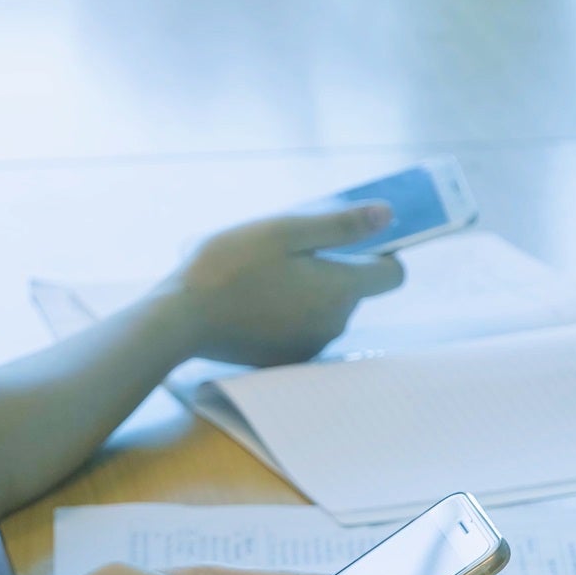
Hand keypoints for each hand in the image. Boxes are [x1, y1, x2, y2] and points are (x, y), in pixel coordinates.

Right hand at [163, 203, 405, 366]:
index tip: (343, 241)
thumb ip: (340, 225)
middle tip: (284, 254)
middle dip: (331, 269)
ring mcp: (311, 346)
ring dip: (308, 292)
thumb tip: (388, 215)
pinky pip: (303, 329)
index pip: (393, 274)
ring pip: (327, 310)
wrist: (182, 320)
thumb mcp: (284, 230)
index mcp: (341, 289)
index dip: (378, 252)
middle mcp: (336, 324)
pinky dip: (289, 314)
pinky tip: (255, 303)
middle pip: (354, 290)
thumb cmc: (230, 266)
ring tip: (264, 277)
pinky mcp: (286, 359)